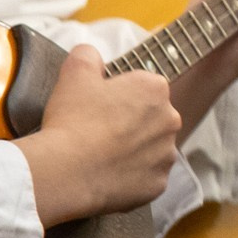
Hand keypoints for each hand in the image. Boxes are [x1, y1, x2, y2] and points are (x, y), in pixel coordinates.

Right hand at [15, 46, 180, 225]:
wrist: (66, 169)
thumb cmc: (72, 119)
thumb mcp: (74, 74)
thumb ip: (87, 55)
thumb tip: (91, 53)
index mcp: (155, 89)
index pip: (143, 87)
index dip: (119, 96)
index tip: (100, 106)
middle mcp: (172, 120)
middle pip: (152, 118)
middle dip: (130, 123)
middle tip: (98, 132)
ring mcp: (168, 154)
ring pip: (152, 149)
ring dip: (133, 151)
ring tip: (101, 156)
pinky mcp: (159, 184)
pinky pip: (146, 178)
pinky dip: (130, 178)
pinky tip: (107, 175)